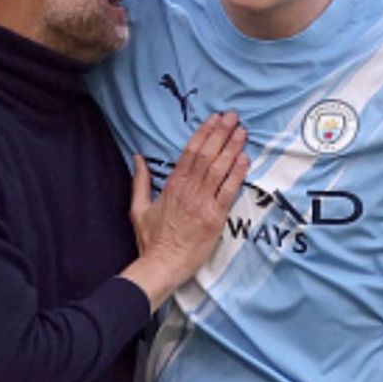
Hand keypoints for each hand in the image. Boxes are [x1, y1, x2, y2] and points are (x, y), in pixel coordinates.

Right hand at [127, 113, 248, 300]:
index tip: (214, 119)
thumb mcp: (138, 208)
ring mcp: (203, 203)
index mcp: (172, 186)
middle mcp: (188, 191)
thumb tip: (137, 158)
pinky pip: (228, 191)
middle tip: (233, 116)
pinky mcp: (215, 218)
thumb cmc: (151, 240)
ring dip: (232, 148)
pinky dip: (237, 173)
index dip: (204, 133)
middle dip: (221, 133)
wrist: (162, 264)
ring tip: (242, 131)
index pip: (190, 152)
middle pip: (207, 155)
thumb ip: (140, 181)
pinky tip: (245, 159)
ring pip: (219, 168)